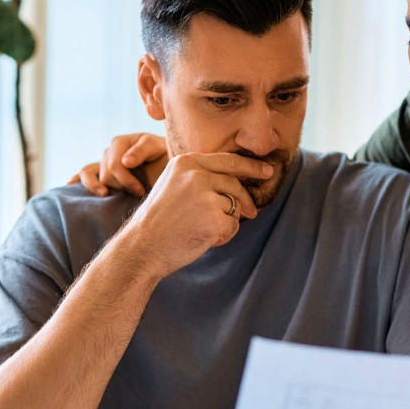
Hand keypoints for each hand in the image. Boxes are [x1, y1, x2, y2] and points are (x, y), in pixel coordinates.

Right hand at [68, 133, 168, 197]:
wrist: (168, 167)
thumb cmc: (165, 157)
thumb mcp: (158, 148)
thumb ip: (142, 150)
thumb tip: (124, 161)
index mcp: (121, 142)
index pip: (114, 164)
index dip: (126, 179)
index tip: (141, 191)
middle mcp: (109, 151)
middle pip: (104, 172)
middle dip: (121, 184)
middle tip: (139, 193)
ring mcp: (103, 163)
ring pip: (89, 175)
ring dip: (97, 186)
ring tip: (105, 194)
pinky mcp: (101, 174)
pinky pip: (84, 174)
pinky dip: (76, 180)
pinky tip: (70, 186)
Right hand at [119, 152, 269, 278]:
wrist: (142, 247)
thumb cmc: (159, 222)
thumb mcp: (172, 186)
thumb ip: (198, 177)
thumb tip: (235, 180)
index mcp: (186, 162)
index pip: (227, 161)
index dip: (251, 167)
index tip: (267, 171)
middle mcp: (196, 174)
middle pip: (235, 184)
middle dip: (247, 200)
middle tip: (253, 213)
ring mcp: (206, 195)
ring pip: (234, 206)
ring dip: (226, 221)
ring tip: (203, 230)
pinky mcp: (214, 218)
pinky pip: (233, 225)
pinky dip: (224, 236)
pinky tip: (204, 240)